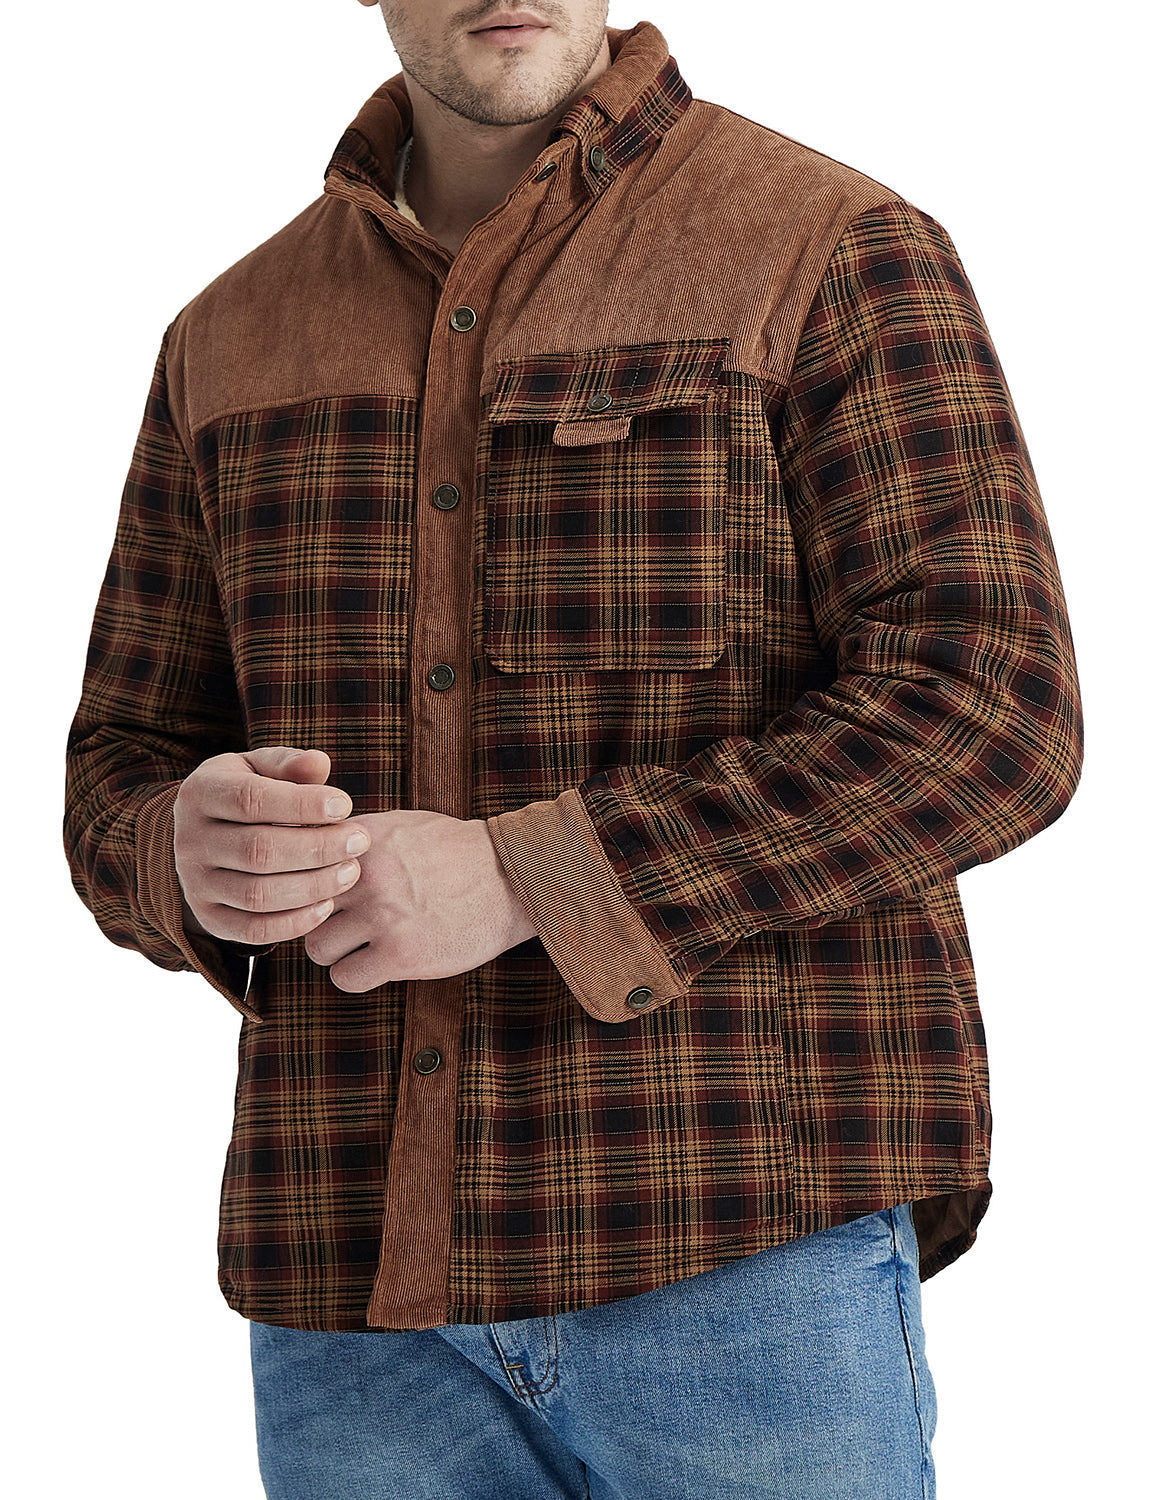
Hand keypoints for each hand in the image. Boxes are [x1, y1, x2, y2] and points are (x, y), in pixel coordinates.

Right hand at [173, 746, 370, 946]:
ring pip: (258, 895)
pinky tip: (327, 905)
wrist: (206, 833)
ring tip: (351, 871)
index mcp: (201, 793)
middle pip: (258, 851)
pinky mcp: (210, 918)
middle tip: (359, 841)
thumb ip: (289, 764)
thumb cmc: (247, 792)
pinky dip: (295, 923)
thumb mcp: (260, 767)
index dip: (302, 804)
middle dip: (318, 848)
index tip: (345, 806)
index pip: (250, 800)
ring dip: (313, 886)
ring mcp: (196, 884)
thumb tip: (319, 763)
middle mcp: (190, 841)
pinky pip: (253, 931)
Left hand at [303, 810, 537, 991]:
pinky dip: (357, 976)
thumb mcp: (401, 825)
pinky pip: (346, 979)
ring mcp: (382, 915)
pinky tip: (379, 964)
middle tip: (343, 926)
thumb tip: (311, 850)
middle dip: (317, 921)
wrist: (510, 878)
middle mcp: (365, 875)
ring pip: (317, 948)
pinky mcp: (400, 953)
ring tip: (362, 947)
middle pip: (300, 909)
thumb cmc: (457, 852)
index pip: (298, 866)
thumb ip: (355, 839)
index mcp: (361, 840)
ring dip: (336, 953)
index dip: (304, 885)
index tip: (323, 895)